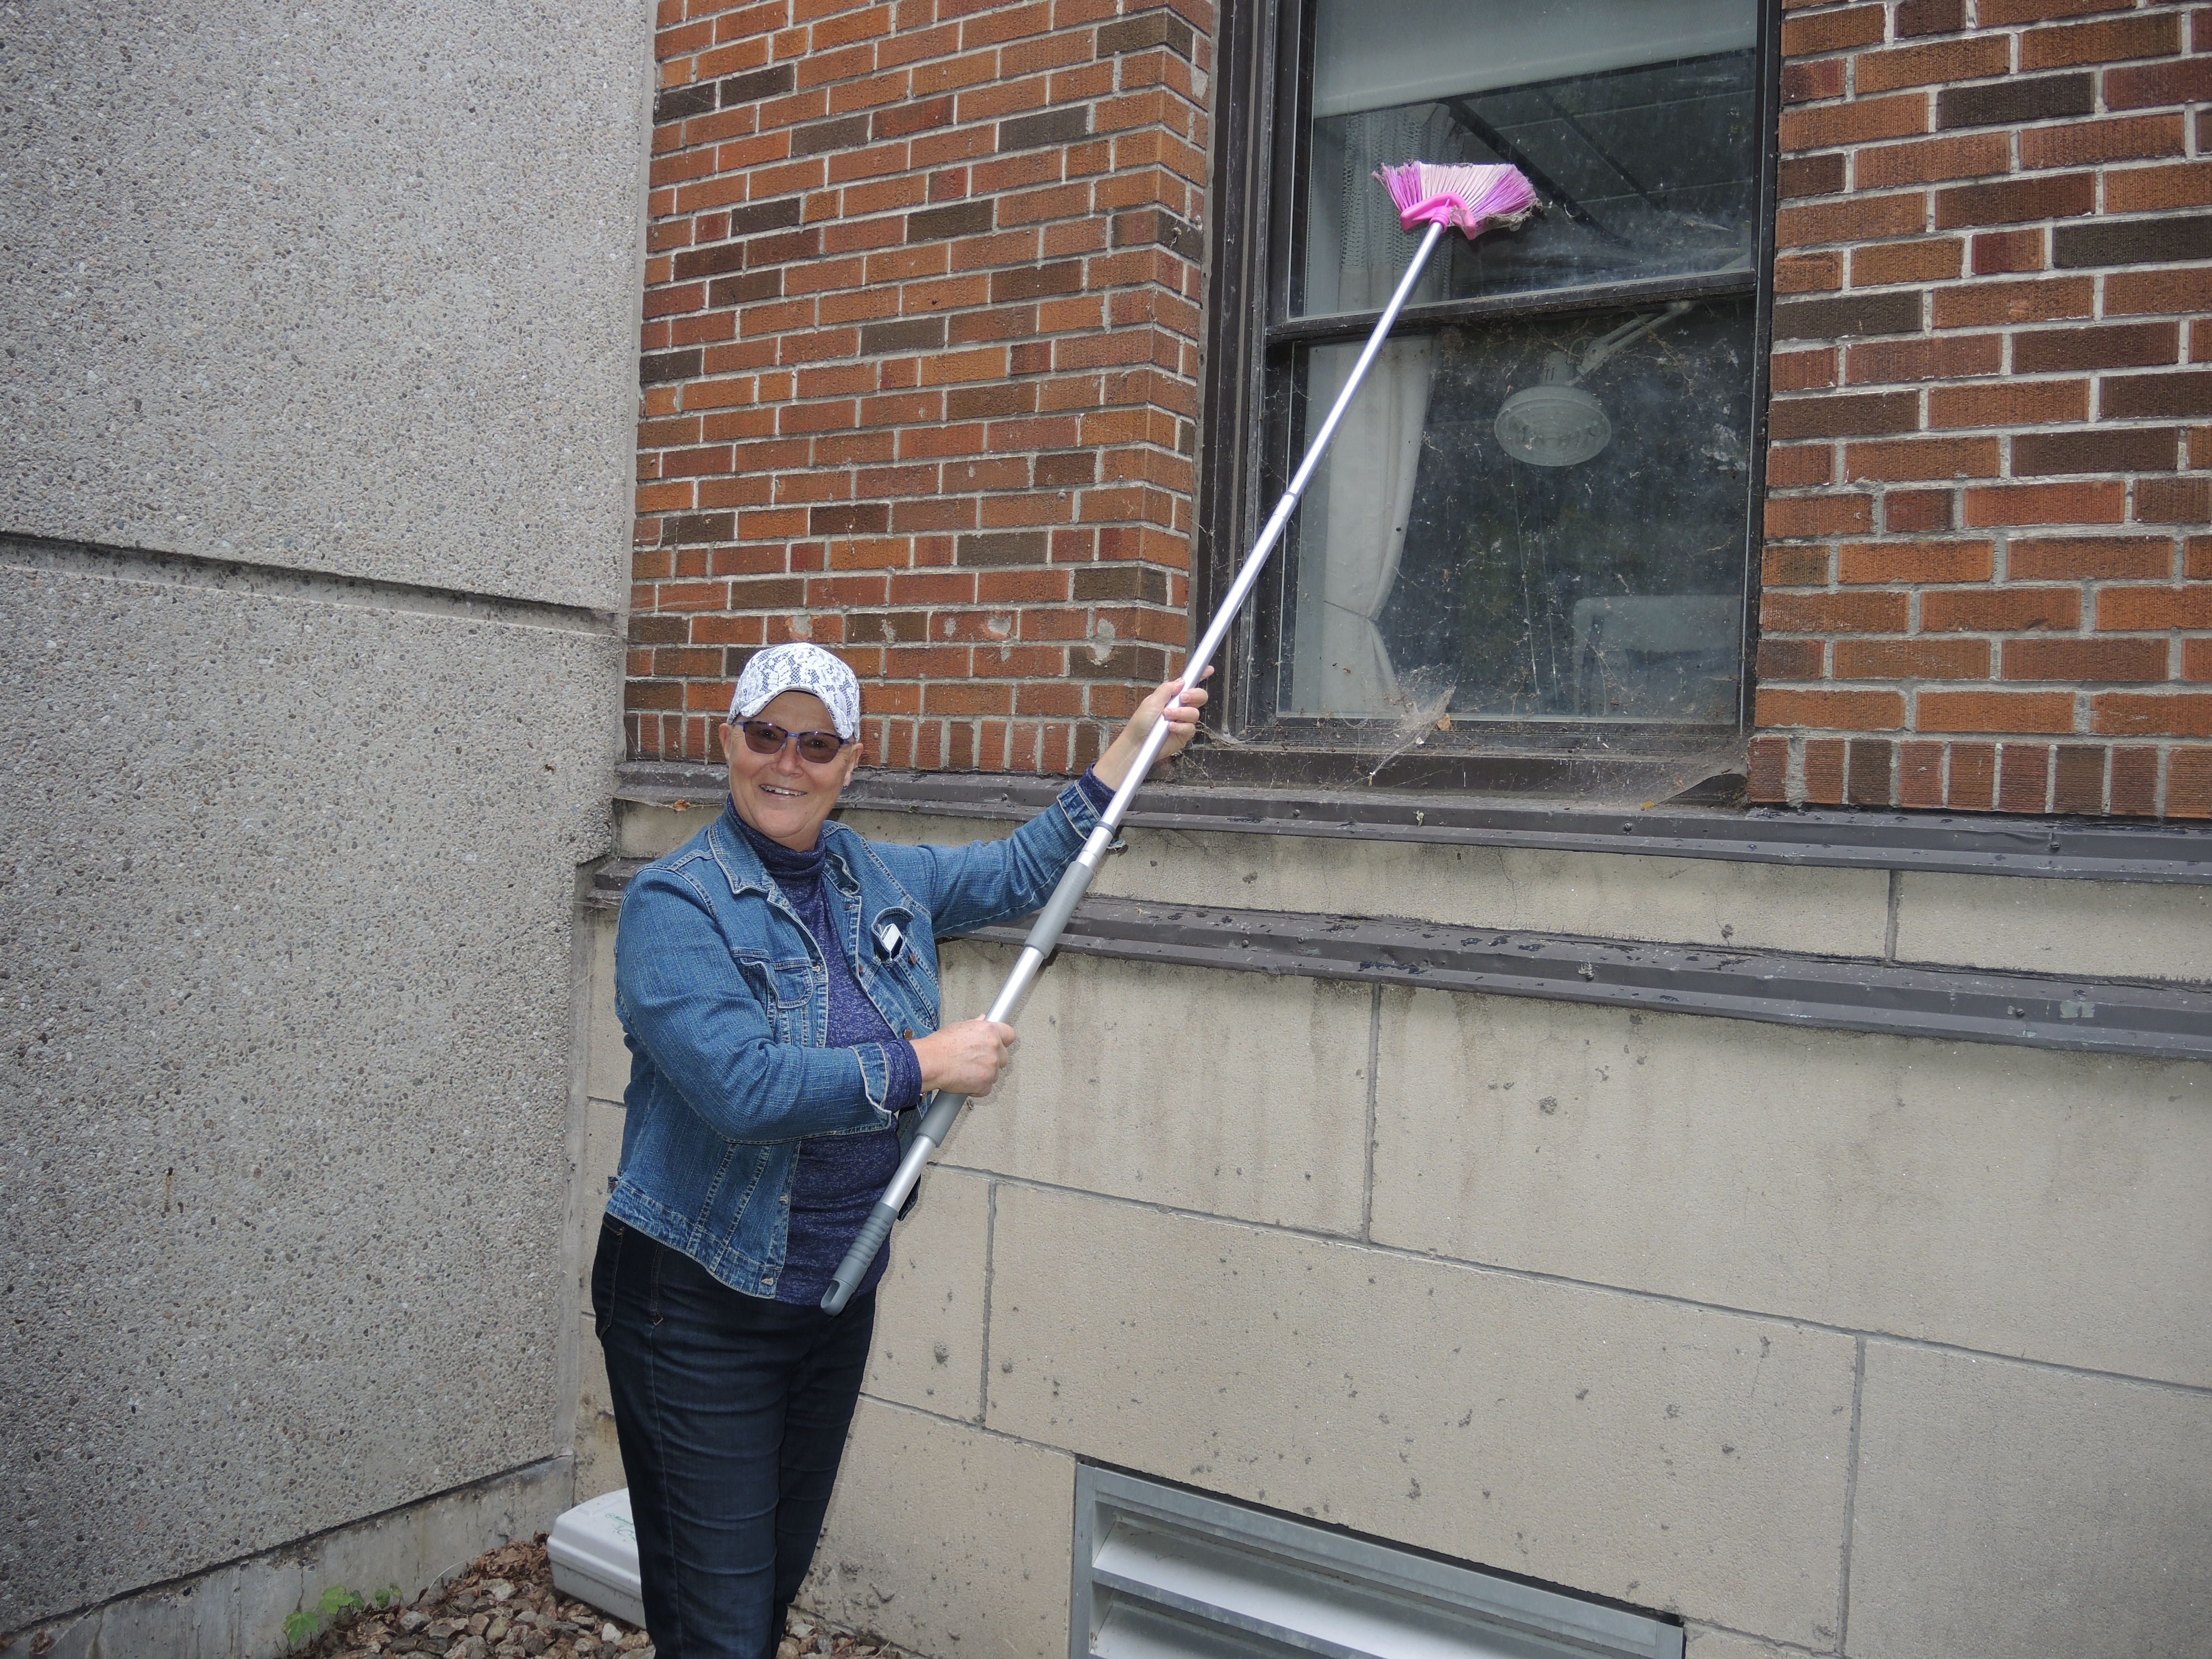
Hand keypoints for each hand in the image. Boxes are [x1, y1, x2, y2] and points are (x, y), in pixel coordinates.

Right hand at [911, 1018, 1017, 1097]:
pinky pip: (987, 1088)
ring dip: (984, 1074)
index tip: (999, 1044)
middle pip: (1004, 1057)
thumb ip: (976, 1025)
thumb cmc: (940, 1045)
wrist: (930, 1062)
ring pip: (995, 1074)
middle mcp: (994, 1047)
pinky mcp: (985, 1082)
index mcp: (989, 1031)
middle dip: (993, 1060)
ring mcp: (991, 1066)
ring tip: (967, 1071)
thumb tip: (982, 1019)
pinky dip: (978, 1089)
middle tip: (977, 1061)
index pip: (1010, 1034)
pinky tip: (966, 1081)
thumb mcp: (959, 1027)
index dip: (1004, 1041)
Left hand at [1093, 667, 1211, 790]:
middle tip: (1183, 697)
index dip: (1200, 676)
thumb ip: (1167, 690)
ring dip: (1181, 713)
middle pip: (1200, 697)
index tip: (1209, 670)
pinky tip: (1170, 727)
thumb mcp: (1151, 701)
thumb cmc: (1141, 722)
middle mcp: (1180, 708)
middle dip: (1194, 695)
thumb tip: (1182, 681)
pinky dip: (1180, 726)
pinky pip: (1190, 728)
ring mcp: (1183, 721)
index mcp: (1172, 697)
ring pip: (1195, 713)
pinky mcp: (1184, 734)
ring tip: (1167, 716)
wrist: (1137, 743)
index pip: (1189, 684)